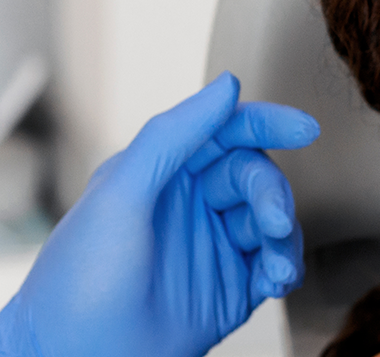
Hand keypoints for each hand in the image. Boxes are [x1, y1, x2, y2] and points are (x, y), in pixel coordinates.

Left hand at [0, 72, 319, 356]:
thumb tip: (225, 88)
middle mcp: (189, 206)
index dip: (264, 124)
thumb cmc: (77, 278)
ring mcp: (210, 249)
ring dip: (282, 235)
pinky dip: (284, 268)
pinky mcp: (228, 291)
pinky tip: (276, 278)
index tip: (302, 128)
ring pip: (270, 222)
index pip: (224, 132)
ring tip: (275, 262)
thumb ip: (174, 134)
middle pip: (253, 177)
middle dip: (271, 194)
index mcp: (161, 172)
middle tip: (269, 220)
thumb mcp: (121, 191)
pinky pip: (272, 267)